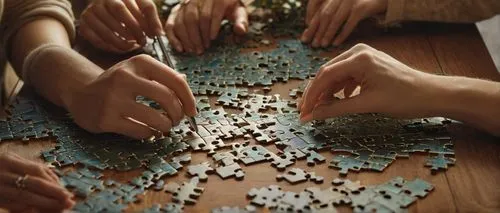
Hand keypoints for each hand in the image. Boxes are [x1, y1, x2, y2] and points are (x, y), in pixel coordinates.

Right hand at [0, 153, 73, 211]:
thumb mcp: (11, 160)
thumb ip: (31, 167)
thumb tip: (55, 178)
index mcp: (8, 160)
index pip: (36, 170)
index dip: (53, 182)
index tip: (67, 191)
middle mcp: (2, 172)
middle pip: (32, 184)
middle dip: (53, 194)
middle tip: (69, 201)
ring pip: (23, 196)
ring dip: (44, 203)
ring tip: (59, 207)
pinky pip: (10, 205)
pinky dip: (25, 209)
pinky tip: (37, 211)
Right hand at [65, 54, 196, 138]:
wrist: (80, 91)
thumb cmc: (118, 82)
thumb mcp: (138, 71)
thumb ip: (163, 78)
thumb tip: (187, 93)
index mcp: (139, 63)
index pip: (175, 80)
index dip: (189, 98)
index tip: (192, 111)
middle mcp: (125, 77)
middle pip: (168, 99)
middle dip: (178, 114)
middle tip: (177, 120)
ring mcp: (114, 99)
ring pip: (156, 119)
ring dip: (166, 126)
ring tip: (164, 126)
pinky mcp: (106, 119)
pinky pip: (141, 132)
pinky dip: (150, 134)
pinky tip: (148, 130)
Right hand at [80, 0, 162, 52]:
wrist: (103, 4)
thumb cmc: (126, 7)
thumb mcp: (140, 6)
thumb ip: (151, 17)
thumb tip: (158, 34)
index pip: (134, 6)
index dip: (144, 23)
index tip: (152, 35)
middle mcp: (102, 0)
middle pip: (120, 14)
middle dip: (134, 31)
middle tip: (143, 41)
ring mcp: (90, 12)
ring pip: (108, 30)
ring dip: (122, 42)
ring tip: (132, 45)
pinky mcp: (84, 25)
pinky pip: (97, 40)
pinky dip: (110, 47)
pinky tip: (119, 47)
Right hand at [165, 0, 247, 53]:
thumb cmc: (228, 7)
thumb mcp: (238, 12)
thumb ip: (241, 21)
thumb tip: (240, 30)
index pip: (209, 13)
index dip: (210, 26)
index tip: (213, 39)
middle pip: (192, 18)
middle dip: (197, 36)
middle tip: (201, 50)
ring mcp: (184, 4)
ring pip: (181, 21)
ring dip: (187, 38)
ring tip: (194, 50)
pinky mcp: (176, 10)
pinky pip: (171, 24)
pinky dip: (173, 37)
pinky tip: (180, 48)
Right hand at [299, 44, 442, 121]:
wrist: (431, 94)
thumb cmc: (404, 98)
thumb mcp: (366, 105)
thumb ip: (335, 109)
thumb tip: (311, 117)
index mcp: (358, 58)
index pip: (325, 75)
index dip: (311, 95)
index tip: (303, 112)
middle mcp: (359, 52)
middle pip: (327, 73)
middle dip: (316, 93)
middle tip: (306, 112)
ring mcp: (364, 56)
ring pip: (336, 75)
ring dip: (327, 92)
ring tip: (321, 109)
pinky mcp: (369, 63)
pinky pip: (346, 75)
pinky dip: (340, 89)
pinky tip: (341, 100)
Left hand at [301, 0, 387, 46]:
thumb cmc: (362, 3)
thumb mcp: (345, 4)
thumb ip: (332, 11)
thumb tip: (311, 26)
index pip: (316, 5)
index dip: (310, 21)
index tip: (305, 35)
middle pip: (324, 13)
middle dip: (316, 30)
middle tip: (311, 44)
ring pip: (334, 18)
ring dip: (327, 34)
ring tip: (321, 45)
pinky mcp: (362, 7)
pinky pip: (349, 23)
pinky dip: (341, 34)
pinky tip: (335, 43)